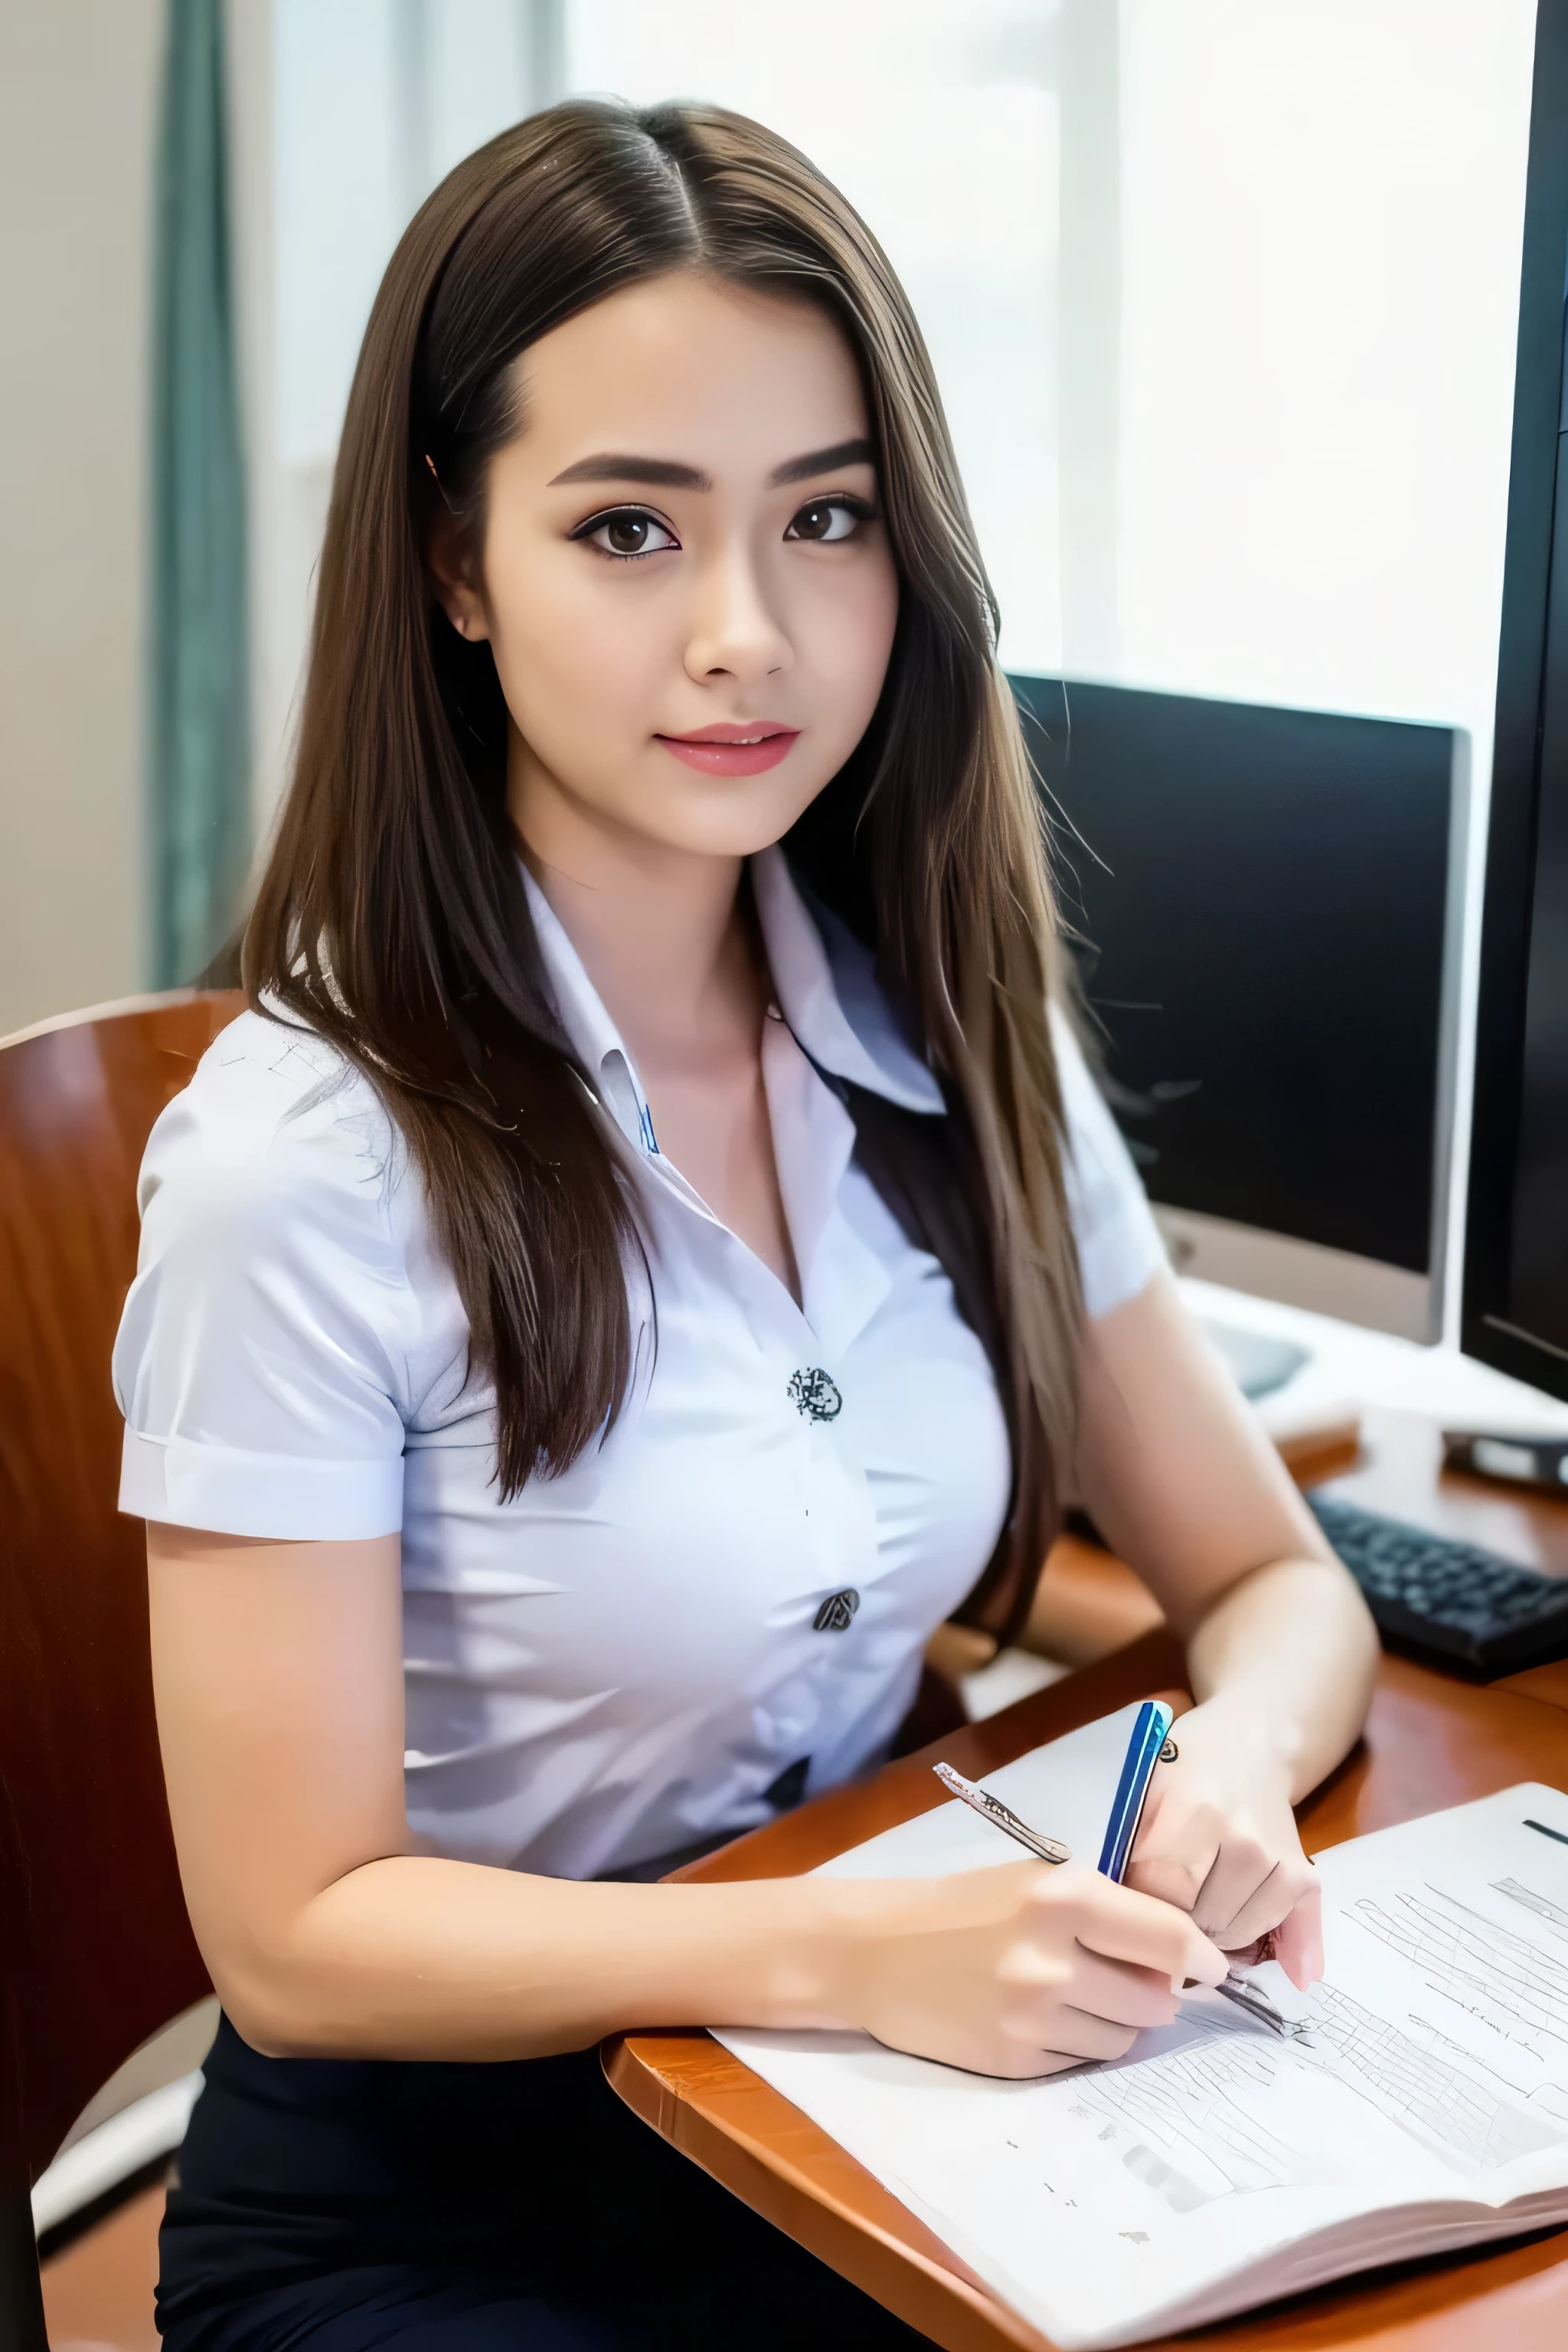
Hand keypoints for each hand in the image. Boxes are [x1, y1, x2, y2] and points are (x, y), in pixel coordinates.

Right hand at [831, 1859, 1227, 2078]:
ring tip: (1078, 1996)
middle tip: (1132, 1978)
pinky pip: (1083, 2060)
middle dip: (1156, 1991)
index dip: (1203, 1955)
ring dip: (1118, 2020)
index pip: (1169, 1935)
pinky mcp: (1016, 2061)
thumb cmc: (963, 1906)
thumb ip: (1106, 1911)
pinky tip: (1045, 2017)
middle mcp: (1052, 1959)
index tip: (1213, 1966)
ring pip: (1125, 2036)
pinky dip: (1079, 2042)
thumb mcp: (1035, 1882)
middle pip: (1156, 1996)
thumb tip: (1181, 1957)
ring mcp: (1033, 2016)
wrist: (875, 1952)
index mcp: (1061, 1896)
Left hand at [1123, 1695, 1322, 1987]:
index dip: (1141, 1909)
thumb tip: (1117, 1917)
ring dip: (1213, 1935)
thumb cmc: (1184, 1766)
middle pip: (1200, 1922)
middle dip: (1175, 1926)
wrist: (1252, 1745)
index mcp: (1193, 1809)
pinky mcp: (1305, 1876)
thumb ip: (1128, 1851)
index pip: (1162, 1894)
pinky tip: (1249, 1940)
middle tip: (1165, 1906)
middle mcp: (1242, 1837)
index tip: (1130, 1903)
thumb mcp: (1143, 1791)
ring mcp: (1277, 1860)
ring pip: (1235, 1935)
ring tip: (1197, 1906)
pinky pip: (1277, 1930)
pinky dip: (1259, 1942)